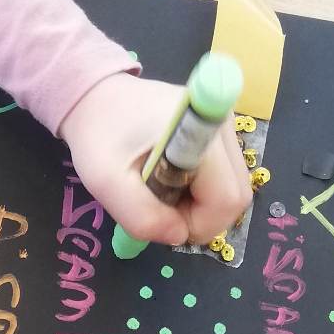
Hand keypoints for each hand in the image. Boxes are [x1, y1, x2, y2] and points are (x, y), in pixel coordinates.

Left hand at [60, 73, 251, 248]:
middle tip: (164, 210)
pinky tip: (175, 181)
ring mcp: (224, 124)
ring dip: (203, 207)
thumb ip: (142, 217)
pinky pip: (225, 177)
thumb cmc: (98, 136)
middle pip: (237, 195)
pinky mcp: (220, 129)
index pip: (227, 198)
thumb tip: (179, 236)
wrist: (96, 98)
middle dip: (203, 218)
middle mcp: (220, 123)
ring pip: (234, 189)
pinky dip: (204, 192)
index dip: (199, 223)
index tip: (164, 220)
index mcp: (197, 131)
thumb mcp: (106, 183)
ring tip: (165, 193)